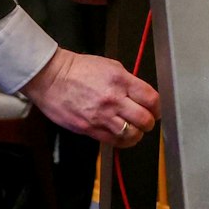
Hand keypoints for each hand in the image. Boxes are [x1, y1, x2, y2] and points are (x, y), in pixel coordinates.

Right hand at [19, 48, 158, 146]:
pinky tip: (121, 136)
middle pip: (145, 119)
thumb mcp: (110, 66)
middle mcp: (113, 99)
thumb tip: (142, 96)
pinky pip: (114, 142)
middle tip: (146, 121)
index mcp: (120, 80)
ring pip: (132, 134)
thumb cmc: (77, 70)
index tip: (156, 110)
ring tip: (134, 129)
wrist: (51, 77)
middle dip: (149, 122)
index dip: (157, 107)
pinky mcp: (90, 129)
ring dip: (136, 134)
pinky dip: (122, 141)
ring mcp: (102, 116)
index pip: (151, 99)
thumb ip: (128, 81)